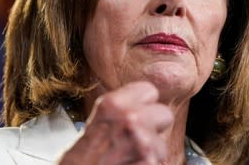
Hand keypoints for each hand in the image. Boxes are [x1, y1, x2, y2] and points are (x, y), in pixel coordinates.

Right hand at [59, 81, 173, 164]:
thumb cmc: (83, 156)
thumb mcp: (97, 120)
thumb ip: (121, 108)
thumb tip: (146, 98)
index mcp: (113, 104)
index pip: (149, 90)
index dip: (145, 104)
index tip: (138, 113)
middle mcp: (129, 119)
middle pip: (165, 114)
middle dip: (154, 128)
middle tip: (135, 139)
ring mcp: (142, 143)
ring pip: (162, 144)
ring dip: (150, 153)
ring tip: (128, 157)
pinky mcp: (149, 163)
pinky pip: (160, 162)